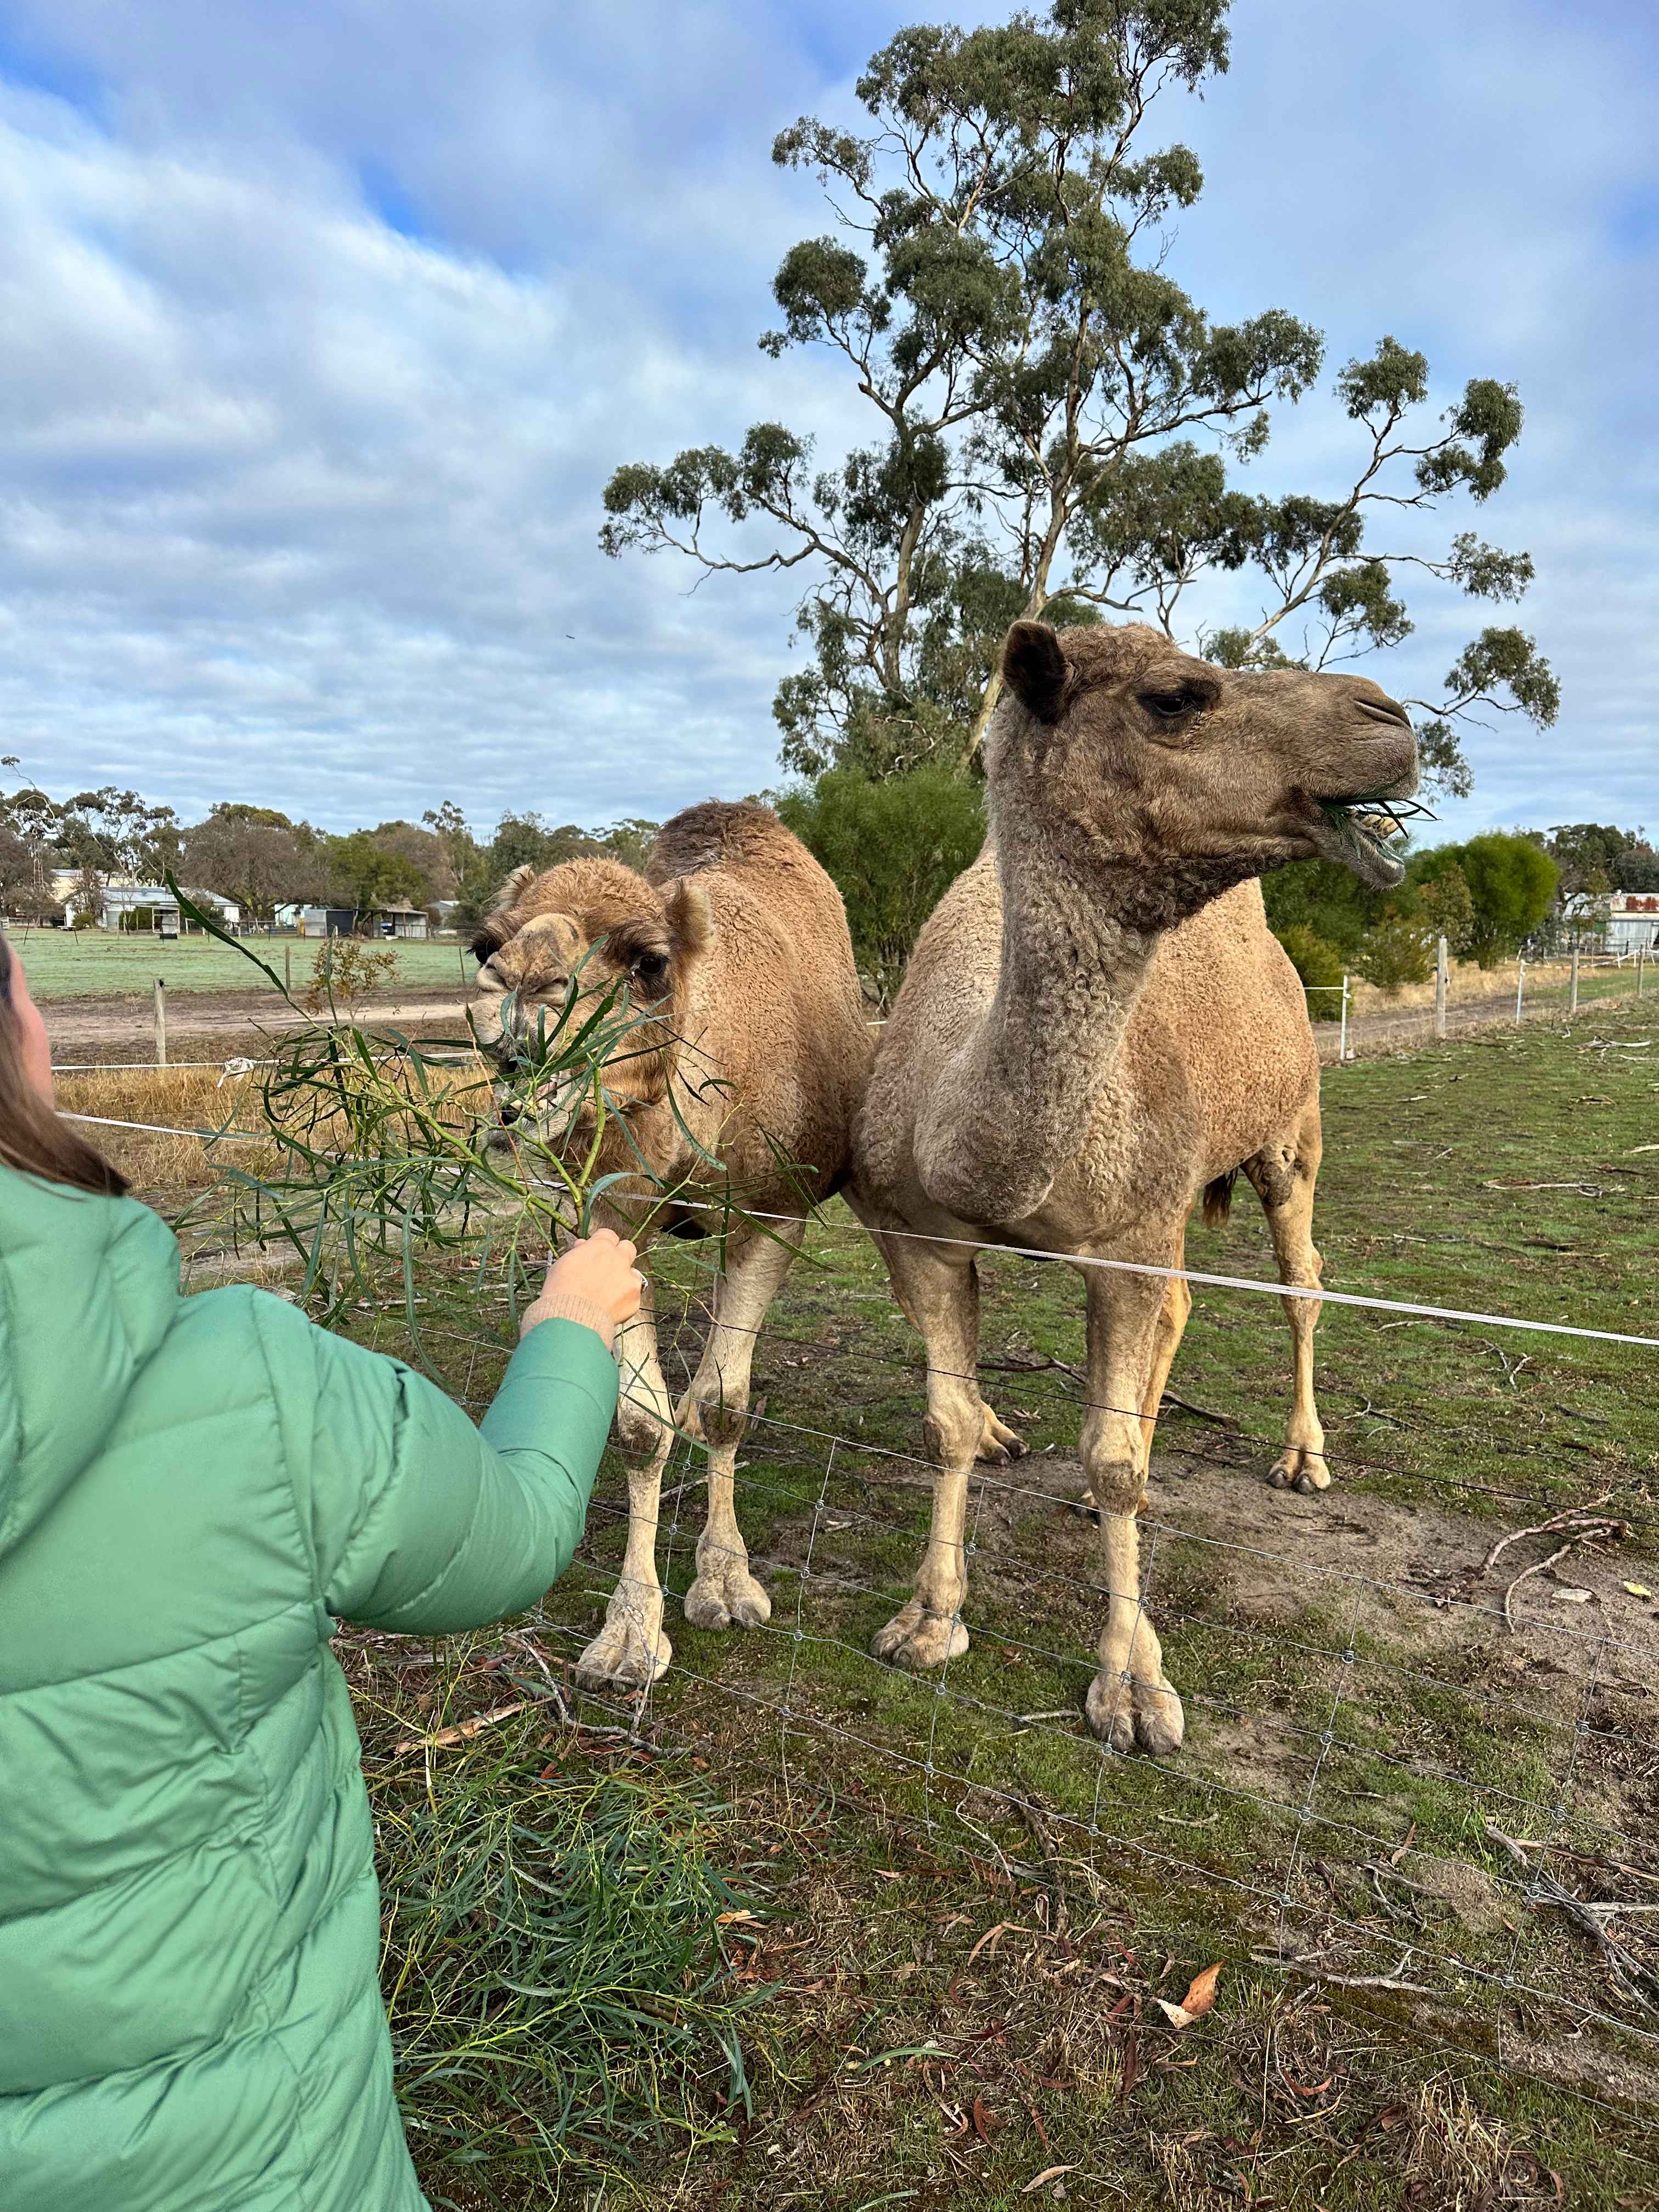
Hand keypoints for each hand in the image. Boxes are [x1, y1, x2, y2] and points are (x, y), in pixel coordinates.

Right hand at [523, 1228, 642, 1334]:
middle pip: (627, 1248)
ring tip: (607, 1293)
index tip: (596, 1252)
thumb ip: (578, 1253)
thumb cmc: (561, 1292)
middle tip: (607, 1268)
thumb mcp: (562, 1264)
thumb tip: (583, 1247)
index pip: (608, 1235)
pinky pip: (633, 1295)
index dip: (601, 1244)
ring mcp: (629, 1279)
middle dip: (619, 1255)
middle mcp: (619, 1259)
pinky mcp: (634, 1298)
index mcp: (600, 1247)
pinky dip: (624, 1300)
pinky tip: (609, 1306)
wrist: (571, 1318)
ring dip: (624, 1279)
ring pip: (633, 1273)